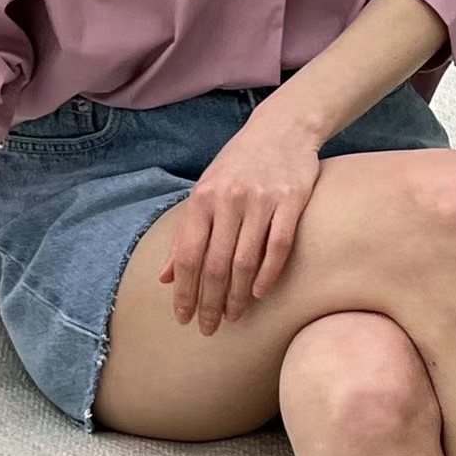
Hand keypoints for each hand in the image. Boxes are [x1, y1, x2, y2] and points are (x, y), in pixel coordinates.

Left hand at [159, 110, 320, 334]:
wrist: (282, 128)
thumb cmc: (238, 163)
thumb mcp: (205, 190)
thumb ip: (186, 233)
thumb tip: (164, 277)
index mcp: (202, 198)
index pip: (188, 254)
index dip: (184, 291)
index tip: (183, 318)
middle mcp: (229, 200)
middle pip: (216, 264)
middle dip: (210, 302)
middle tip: (209, 328)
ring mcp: (261, 200)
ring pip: (246, 260)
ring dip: (238, 295)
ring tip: (233, 317)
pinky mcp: (291, 200)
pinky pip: (278, 246)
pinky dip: (268, 273)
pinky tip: (260, 293)